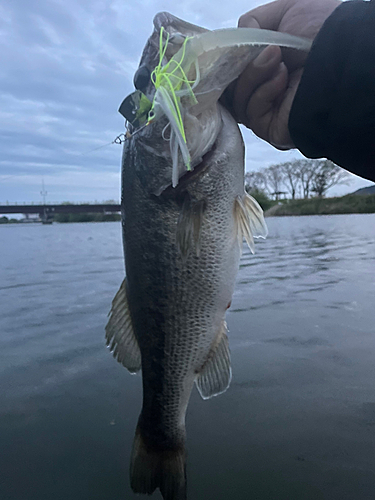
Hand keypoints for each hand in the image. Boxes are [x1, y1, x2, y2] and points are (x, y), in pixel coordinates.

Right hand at [226, 0, 339, 148]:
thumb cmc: (322, 31)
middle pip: (231, 88)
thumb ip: (252, 23)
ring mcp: (269, 110)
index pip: (235, 72)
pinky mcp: (271, 128)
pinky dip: (263, 93)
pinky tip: (282, 78)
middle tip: (266, 50)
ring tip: (277, 58)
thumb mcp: (284, 11)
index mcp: (268, 66)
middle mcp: (266, 90)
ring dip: (253, 76)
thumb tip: (237, 45)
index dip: (230, 63)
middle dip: (243, 66)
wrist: (343, 58)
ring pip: (238, 101)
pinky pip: (251, 113)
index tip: (234, 49)